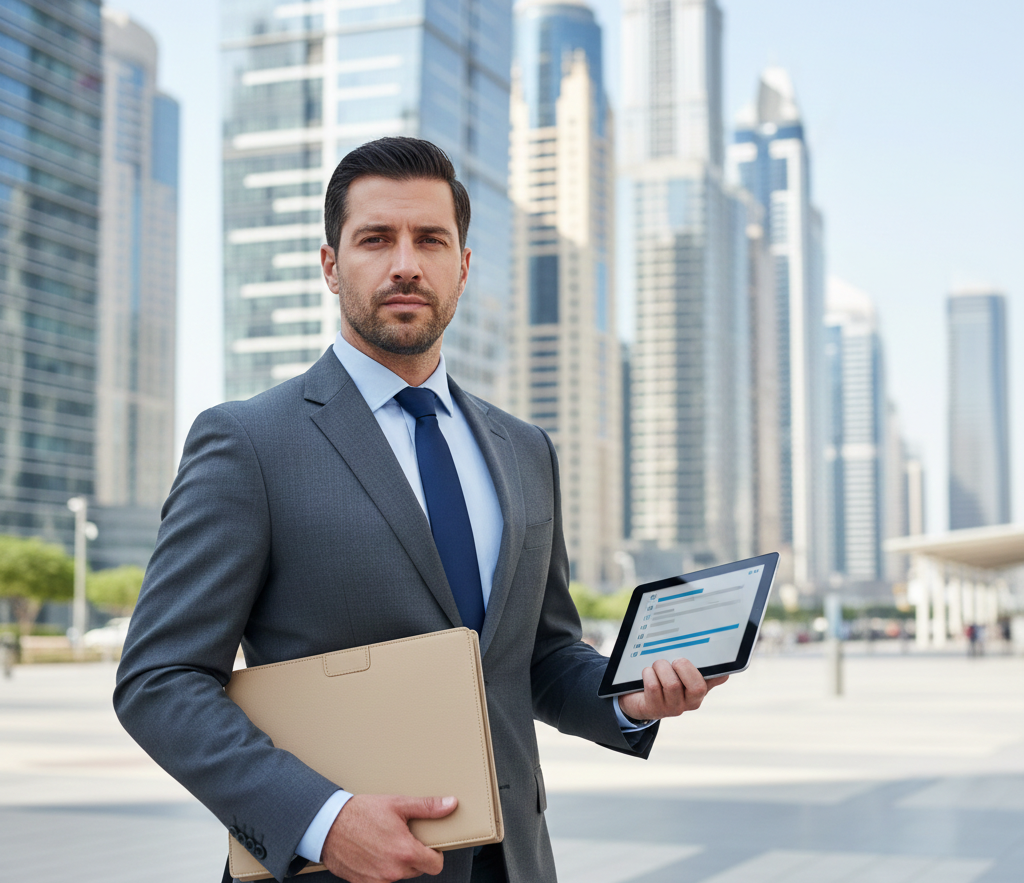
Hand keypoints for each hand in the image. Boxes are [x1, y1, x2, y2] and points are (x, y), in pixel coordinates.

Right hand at [320, 793, 457, 882]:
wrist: (327, 825)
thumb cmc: (360, 813)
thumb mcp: (397, 804)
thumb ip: (427, 807)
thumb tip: (450, 804)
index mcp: (405, 852)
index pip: (435, 865)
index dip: (435, 854)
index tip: (429, 845)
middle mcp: (392, 871)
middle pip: (417, 870)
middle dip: (414, 856)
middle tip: (402, 837)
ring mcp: (377, 880)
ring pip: (399, 875)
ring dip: (397, 863)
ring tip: (385, 842)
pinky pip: (381, 880)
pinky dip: (381, 869)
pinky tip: (373, 853)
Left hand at [617, 658, 727, 721]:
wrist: (638, 697)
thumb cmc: (662, 679)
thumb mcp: (679, 672)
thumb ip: (697, 668)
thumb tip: (724, 671)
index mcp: (700, 688)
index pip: (716, 679)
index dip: (717, 671)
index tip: (712, 658)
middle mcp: (690, 702)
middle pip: (697, 686)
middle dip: (683, 667)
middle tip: (674, 661)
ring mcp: (673, 708)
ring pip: (672, 684)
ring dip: (661, 668)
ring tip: (657, 666)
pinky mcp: (655, 709)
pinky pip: (654, 687)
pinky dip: (649, 674)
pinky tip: (648, 673)